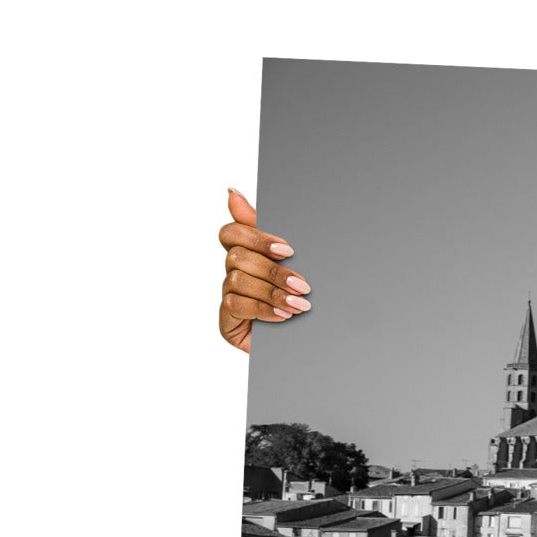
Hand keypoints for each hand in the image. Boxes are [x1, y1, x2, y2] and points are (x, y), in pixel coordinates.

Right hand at [218, 188, 308, 353]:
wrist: (310, 344)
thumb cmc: (300, 300)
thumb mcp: (294, 264)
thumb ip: (268, 232)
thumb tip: (231, 192)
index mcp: (247, 254)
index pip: (232, 233)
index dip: (256, 237)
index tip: (287, 250)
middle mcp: (233, 272)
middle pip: (237, 257)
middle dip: (273, 271)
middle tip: (303, 285)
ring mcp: (229, 296)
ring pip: (237, 280)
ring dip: (273, 292)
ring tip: (300, 305)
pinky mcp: (227, 320)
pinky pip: (236, 305)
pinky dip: (263, 309)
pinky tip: (283, 317)